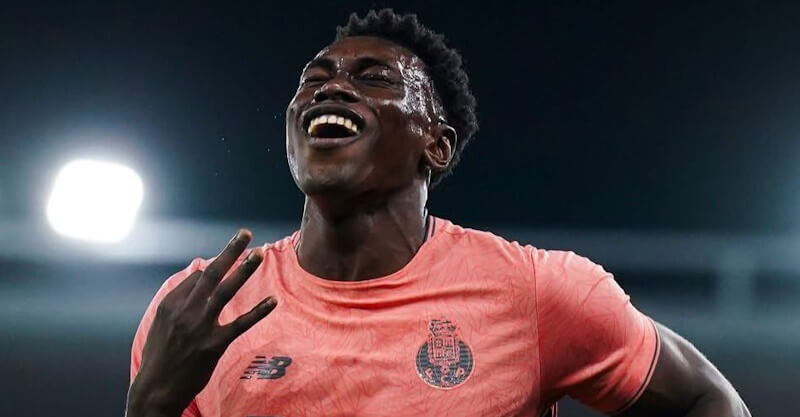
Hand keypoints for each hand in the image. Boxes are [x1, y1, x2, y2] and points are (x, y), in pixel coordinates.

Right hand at [127, 229, 276, 416]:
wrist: (156, 389)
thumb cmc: (160, 356)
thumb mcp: (161, 324)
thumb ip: (180, 300)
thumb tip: (198, 276)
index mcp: (170, 304)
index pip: (197, 277)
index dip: (216, 266)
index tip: (231, 255)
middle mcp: (184, 311)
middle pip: (210, 273)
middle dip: (229, 251)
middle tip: (245, 233)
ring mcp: (200, 327)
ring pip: (225, 291)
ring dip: (243, 270)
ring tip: (259, 253)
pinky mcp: (214, 344)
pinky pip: (240, 324)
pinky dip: (258, 311)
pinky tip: (273, 300)